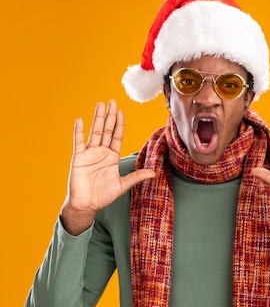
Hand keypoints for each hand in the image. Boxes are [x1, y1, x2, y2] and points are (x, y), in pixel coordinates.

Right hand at [60, 100, 154, 234]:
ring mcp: (89, 154)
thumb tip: (154, 173)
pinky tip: (80, 120)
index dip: (120, 124)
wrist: (86, 205)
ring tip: (100, 105)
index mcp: (112, 157)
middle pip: (107, 130)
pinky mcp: (78, 158)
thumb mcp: (123, 185)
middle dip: (110, 116)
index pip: (117, 137)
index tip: (122, 112)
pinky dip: (79, 131)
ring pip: (95, 132)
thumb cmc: (103, 196)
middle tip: (113, 101)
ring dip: (97, 119)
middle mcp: (101, 153)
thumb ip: (137, 177)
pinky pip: (78, 142)